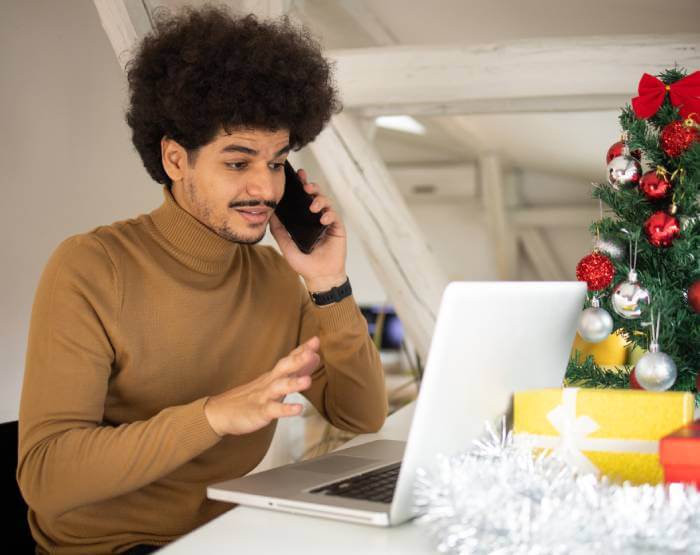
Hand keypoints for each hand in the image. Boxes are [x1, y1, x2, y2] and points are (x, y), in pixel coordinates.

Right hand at [204, 337, 320, 436]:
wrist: (220, 412)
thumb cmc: (250, 397)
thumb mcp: (273, 382)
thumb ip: (295, 370)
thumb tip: (315, 357)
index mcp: (273, 375)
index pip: (288, 359)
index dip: (302, 350)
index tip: (316, 340)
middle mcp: (269, 383)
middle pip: (283, 367)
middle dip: (298, 359)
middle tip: (312, 351)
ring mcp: (263, 397)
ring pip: (278, 388)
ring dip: (293, 383)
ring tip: (308, 381)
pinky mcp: (259, 412)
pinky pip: (273, 410)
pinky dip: (286, 409)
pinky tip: (298, 409)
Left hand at [269, 168, 346, 292]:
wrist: (319, 277)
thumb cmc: (304, 264)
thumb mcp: (286, 245)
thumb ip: (279, 230)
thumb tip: (270, 214)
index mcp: (304, 220)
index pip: (302, 199)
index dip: (301, 186)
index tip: (298, 176)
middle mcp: (315, 218)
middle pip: (315, 195)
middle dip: (311, 186)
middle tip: (306, 186)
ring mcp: (327, 223)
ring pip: (326, 202)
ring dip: (320, 199)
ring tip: (313, 206)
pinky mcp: (337, 228)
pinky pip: (334, 215)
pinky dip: (329, 214)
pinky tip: (323, 219)